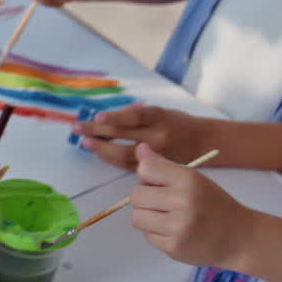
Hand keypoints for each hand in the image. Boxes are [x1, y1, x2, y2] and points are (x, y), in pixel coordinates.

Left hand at [75, 104, 208, 169]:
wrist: (204, 142)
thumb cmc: (178, 123)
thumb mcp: (162, 111)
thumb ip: (137, 113)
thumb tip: (106, 117)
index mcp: (161, 117)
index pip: (135, 116)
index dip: (115, 116)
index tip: (97, 117)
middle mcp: (158, 137)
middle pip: (123, 136)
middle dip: (97, 132)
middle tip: (78, 128)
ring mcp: (156, 155)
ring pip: (123, 156)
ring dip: (101, 150)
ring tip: (85, 142)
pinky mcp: (155, 169)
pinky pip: (128, 167)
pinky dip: (112, 160)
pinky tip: (100, 153)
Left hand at [130, 143, 251, 266]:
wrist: (239, 237)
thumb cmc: (214, 205)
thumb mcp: (193, 179)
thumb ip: (163, 165)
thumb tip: (139, 148)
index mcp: (189, 179)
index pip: (146, 169)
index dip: (146, 176)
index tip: (157, 182)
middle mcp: (183, 201)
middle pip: (136, 195)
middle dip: (144, 199)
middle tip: (162, 203)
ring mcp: (178, 226)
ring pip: (136, 218)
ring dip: (147, 217)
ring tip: (166, 218)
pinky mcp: (173, 247)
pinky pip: (146, 236)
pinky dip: (155, 233)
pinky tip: (173, 231)